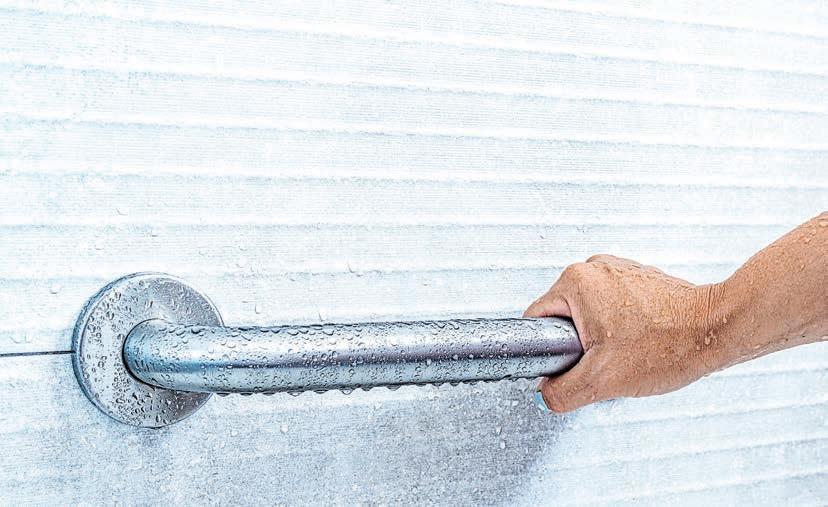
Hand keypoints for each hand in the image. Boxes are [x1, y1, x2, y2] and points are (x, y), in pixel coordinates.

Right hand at [524, 255, 721, 412]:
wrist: (718, 330)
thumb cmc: (670, 345)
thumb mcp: (602, 380)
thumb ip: (561, 392)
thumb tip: (545, 394)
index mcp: (575, 281)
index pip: (536, 320)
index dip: (549, 350)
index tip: (574, 362)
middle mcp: (594, 267)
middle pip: (563, 318)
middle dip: (580, 345)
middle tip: (607, 360)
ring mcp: (617, 270)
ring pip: (588, 315)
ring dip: (601, 338)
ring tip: (629, 349)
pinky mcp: (636, 278)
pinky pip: (611, 308)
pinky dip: (621, 328)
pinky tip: (641, 341)